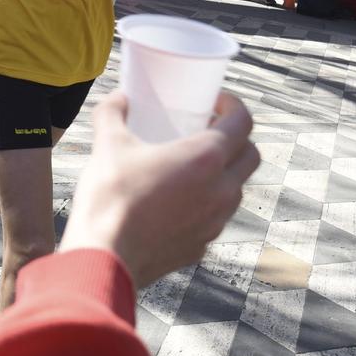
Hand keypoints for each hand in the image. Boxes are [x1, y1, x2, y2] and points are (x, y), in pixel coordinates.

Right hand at [58, 92, 259, 290]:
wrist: (104, 257)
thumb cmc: (110, 198)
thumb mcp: (108, 144)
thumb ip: (113, 113)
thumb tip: (118, 97)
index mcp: (206, 158)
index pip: (243, 122)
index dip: (234, 105)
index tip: (216, 102)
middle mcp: (221, 190)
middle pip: (251, 156)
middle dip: (237, 139)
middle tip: (209, 131)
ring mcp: (215, 222)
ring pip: (236, 189)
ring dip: (224, 173)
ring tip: (193, 167)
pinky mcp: (202, 245)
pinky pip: (216, 217)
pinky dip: (206, 203)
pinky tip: (177, 201)